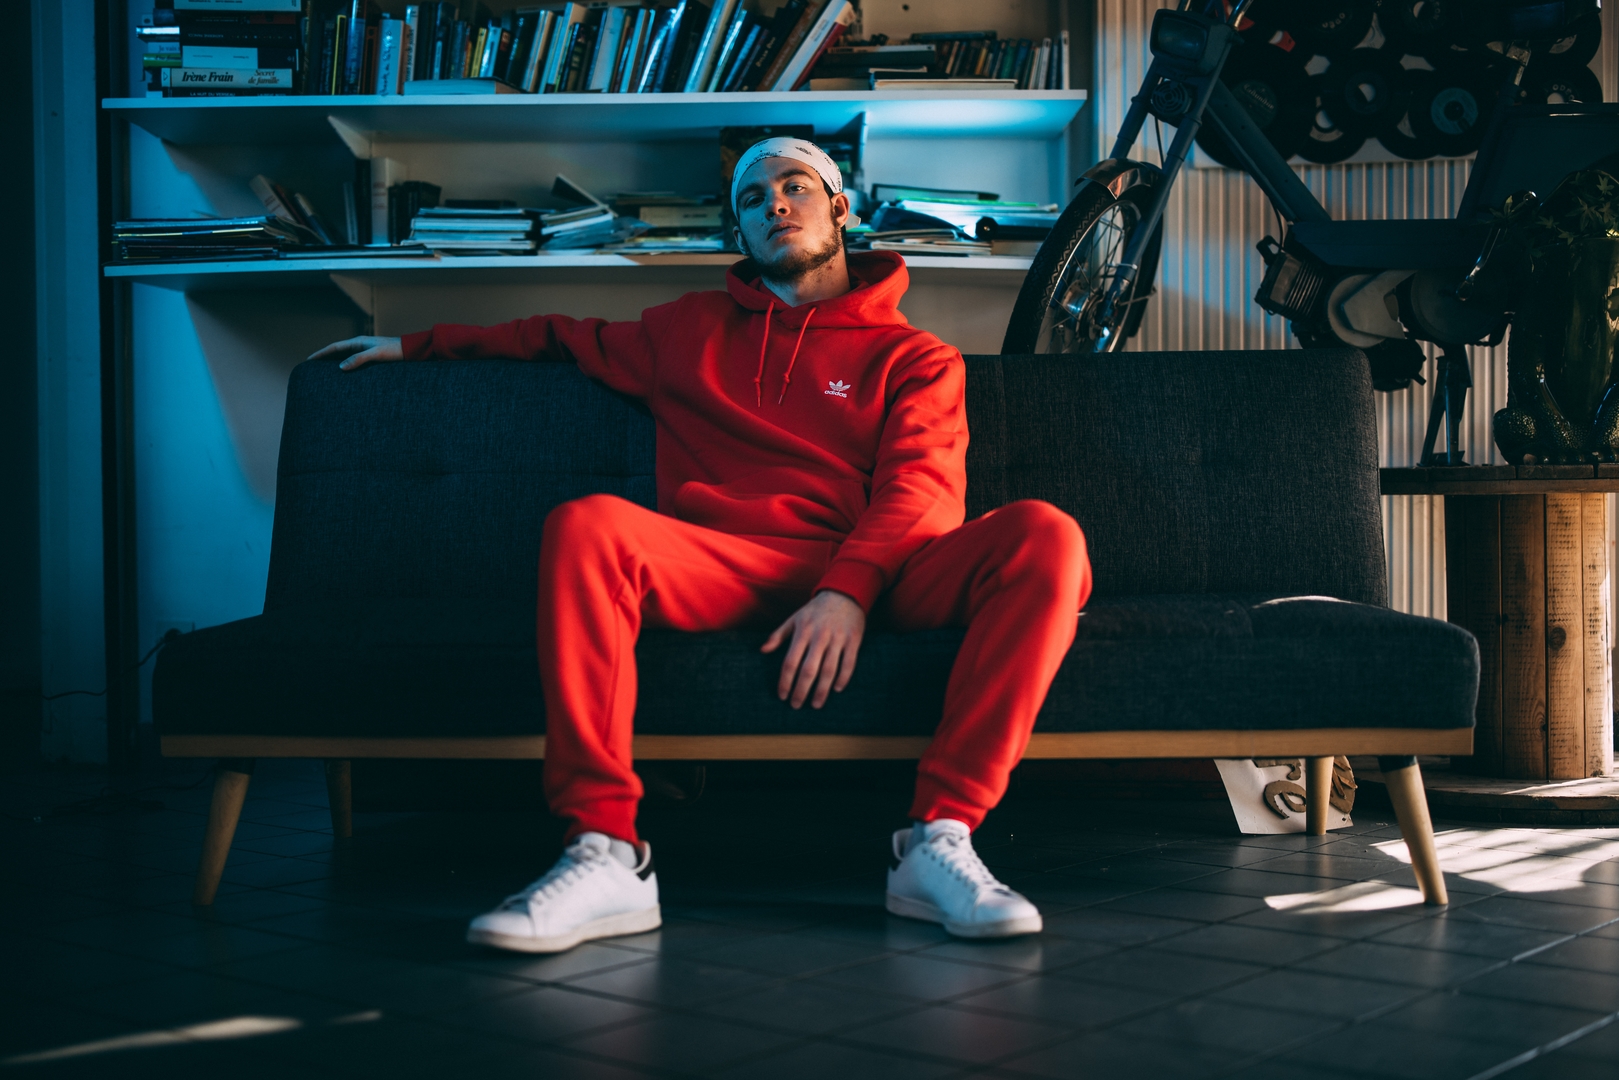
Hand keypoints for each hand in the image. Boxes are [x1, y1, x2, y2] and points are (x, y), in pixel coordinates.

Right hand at [308, 336, 402, 370]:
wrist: (410, 350)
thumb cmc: (394, 351)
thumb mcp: (376, 355)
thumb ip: (359, 359)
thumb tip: (340, 367)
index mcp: (358, 342)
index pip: (334, 348)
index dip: (320, 354)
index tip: (309, 360)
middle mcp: (360, 345)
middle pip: (337, 352)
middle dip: (324, 359)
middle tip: (312, 368)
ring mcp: (366, 351)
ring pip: (345, 358)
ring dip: (334, 363)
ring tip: (323, 373)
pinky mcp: (372, 359)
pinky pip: (354, 362)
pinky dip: (346, 367)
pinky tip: (344, 375)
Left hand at [761, 590, 865, 708]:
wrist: (844, 593)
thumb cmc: (815, 610)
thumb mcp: (794, 618)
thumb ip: (778, 635)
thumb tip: (763, 650)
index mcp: (803, 632)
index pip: (790, 662)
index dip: (785, 681)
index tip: (782, 695)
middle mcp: (819, 636)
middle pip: (808, 670)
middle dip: (801, 691)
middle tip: (796, 705)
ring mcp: (837, 639)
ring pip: (829, 670)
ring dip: (822, 690)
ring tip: (816, 704)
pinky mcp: (853, 640)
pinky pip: (849, 663)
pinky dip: (843, 678)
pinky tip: (836, 689)